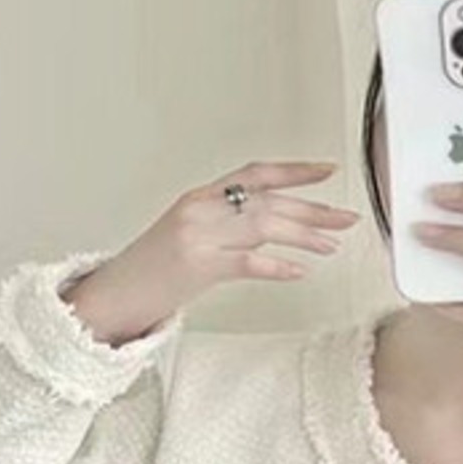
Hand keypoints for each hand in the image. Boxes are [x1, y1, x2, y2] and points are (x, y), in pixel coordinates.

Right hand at [62, 160, 361, 344]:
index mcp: (201, 197)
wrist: (116, 293)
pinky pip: (249, 263)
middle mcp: (201, 209)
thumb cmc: (153, 269)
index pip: (256, 173)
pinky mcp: (198, 267)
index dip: (295, 170)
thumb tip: (273, 227)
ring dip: (304, 236)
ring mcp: (199, 236)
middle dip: (313, 209)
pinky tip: (300, 271)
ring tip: (332, 244)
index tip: (327, 171)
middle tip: (345, 218)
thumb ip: (227, 225)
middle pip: (268, 200)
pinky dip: (278, 266)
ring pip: (264, 226)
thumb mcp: (189, 234)